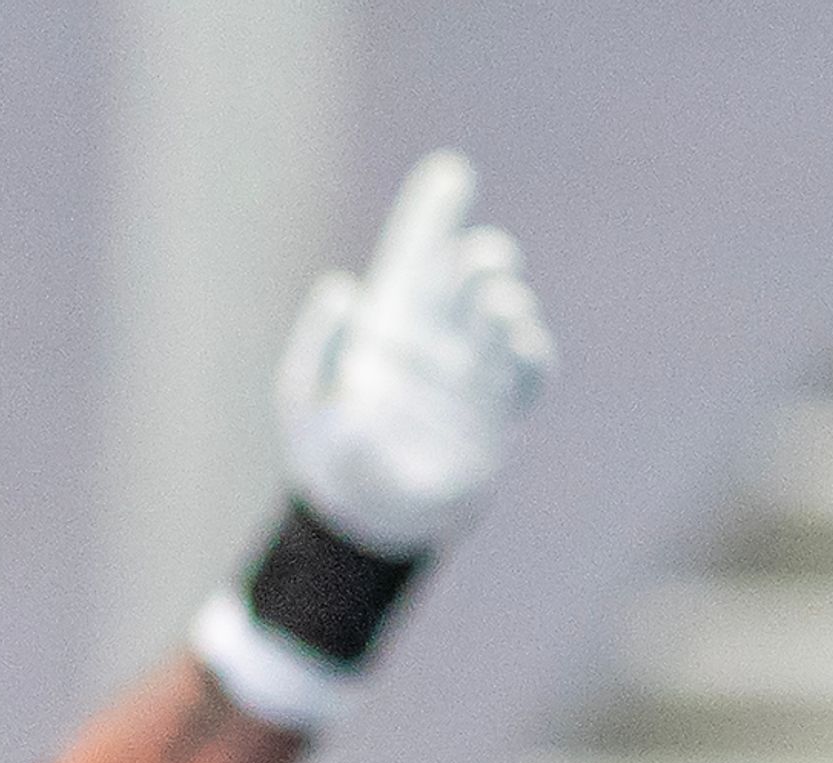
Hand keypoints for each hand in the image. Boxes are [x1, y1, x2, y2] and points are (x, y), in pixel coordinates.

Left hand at [274, 151, 553, 556]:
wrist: (360, 518)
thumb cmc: (325, 450)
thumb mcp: (304, 396)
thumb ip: (318, 347)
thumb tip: (341, 291)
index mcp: (393, 318)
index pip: (417, 254)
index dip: (433, 214)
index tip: (449, 174)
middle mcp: (442, 336)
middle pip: (469, 282)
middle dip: (478, 265)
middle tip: (477, 261)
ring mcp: (475, 373)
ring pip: (504, 324)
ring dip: (503, 309)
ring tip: (496, 302)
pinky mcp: (498, 416)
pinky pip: (525, 379)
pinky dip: (527, 356)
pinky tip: (521, 340)